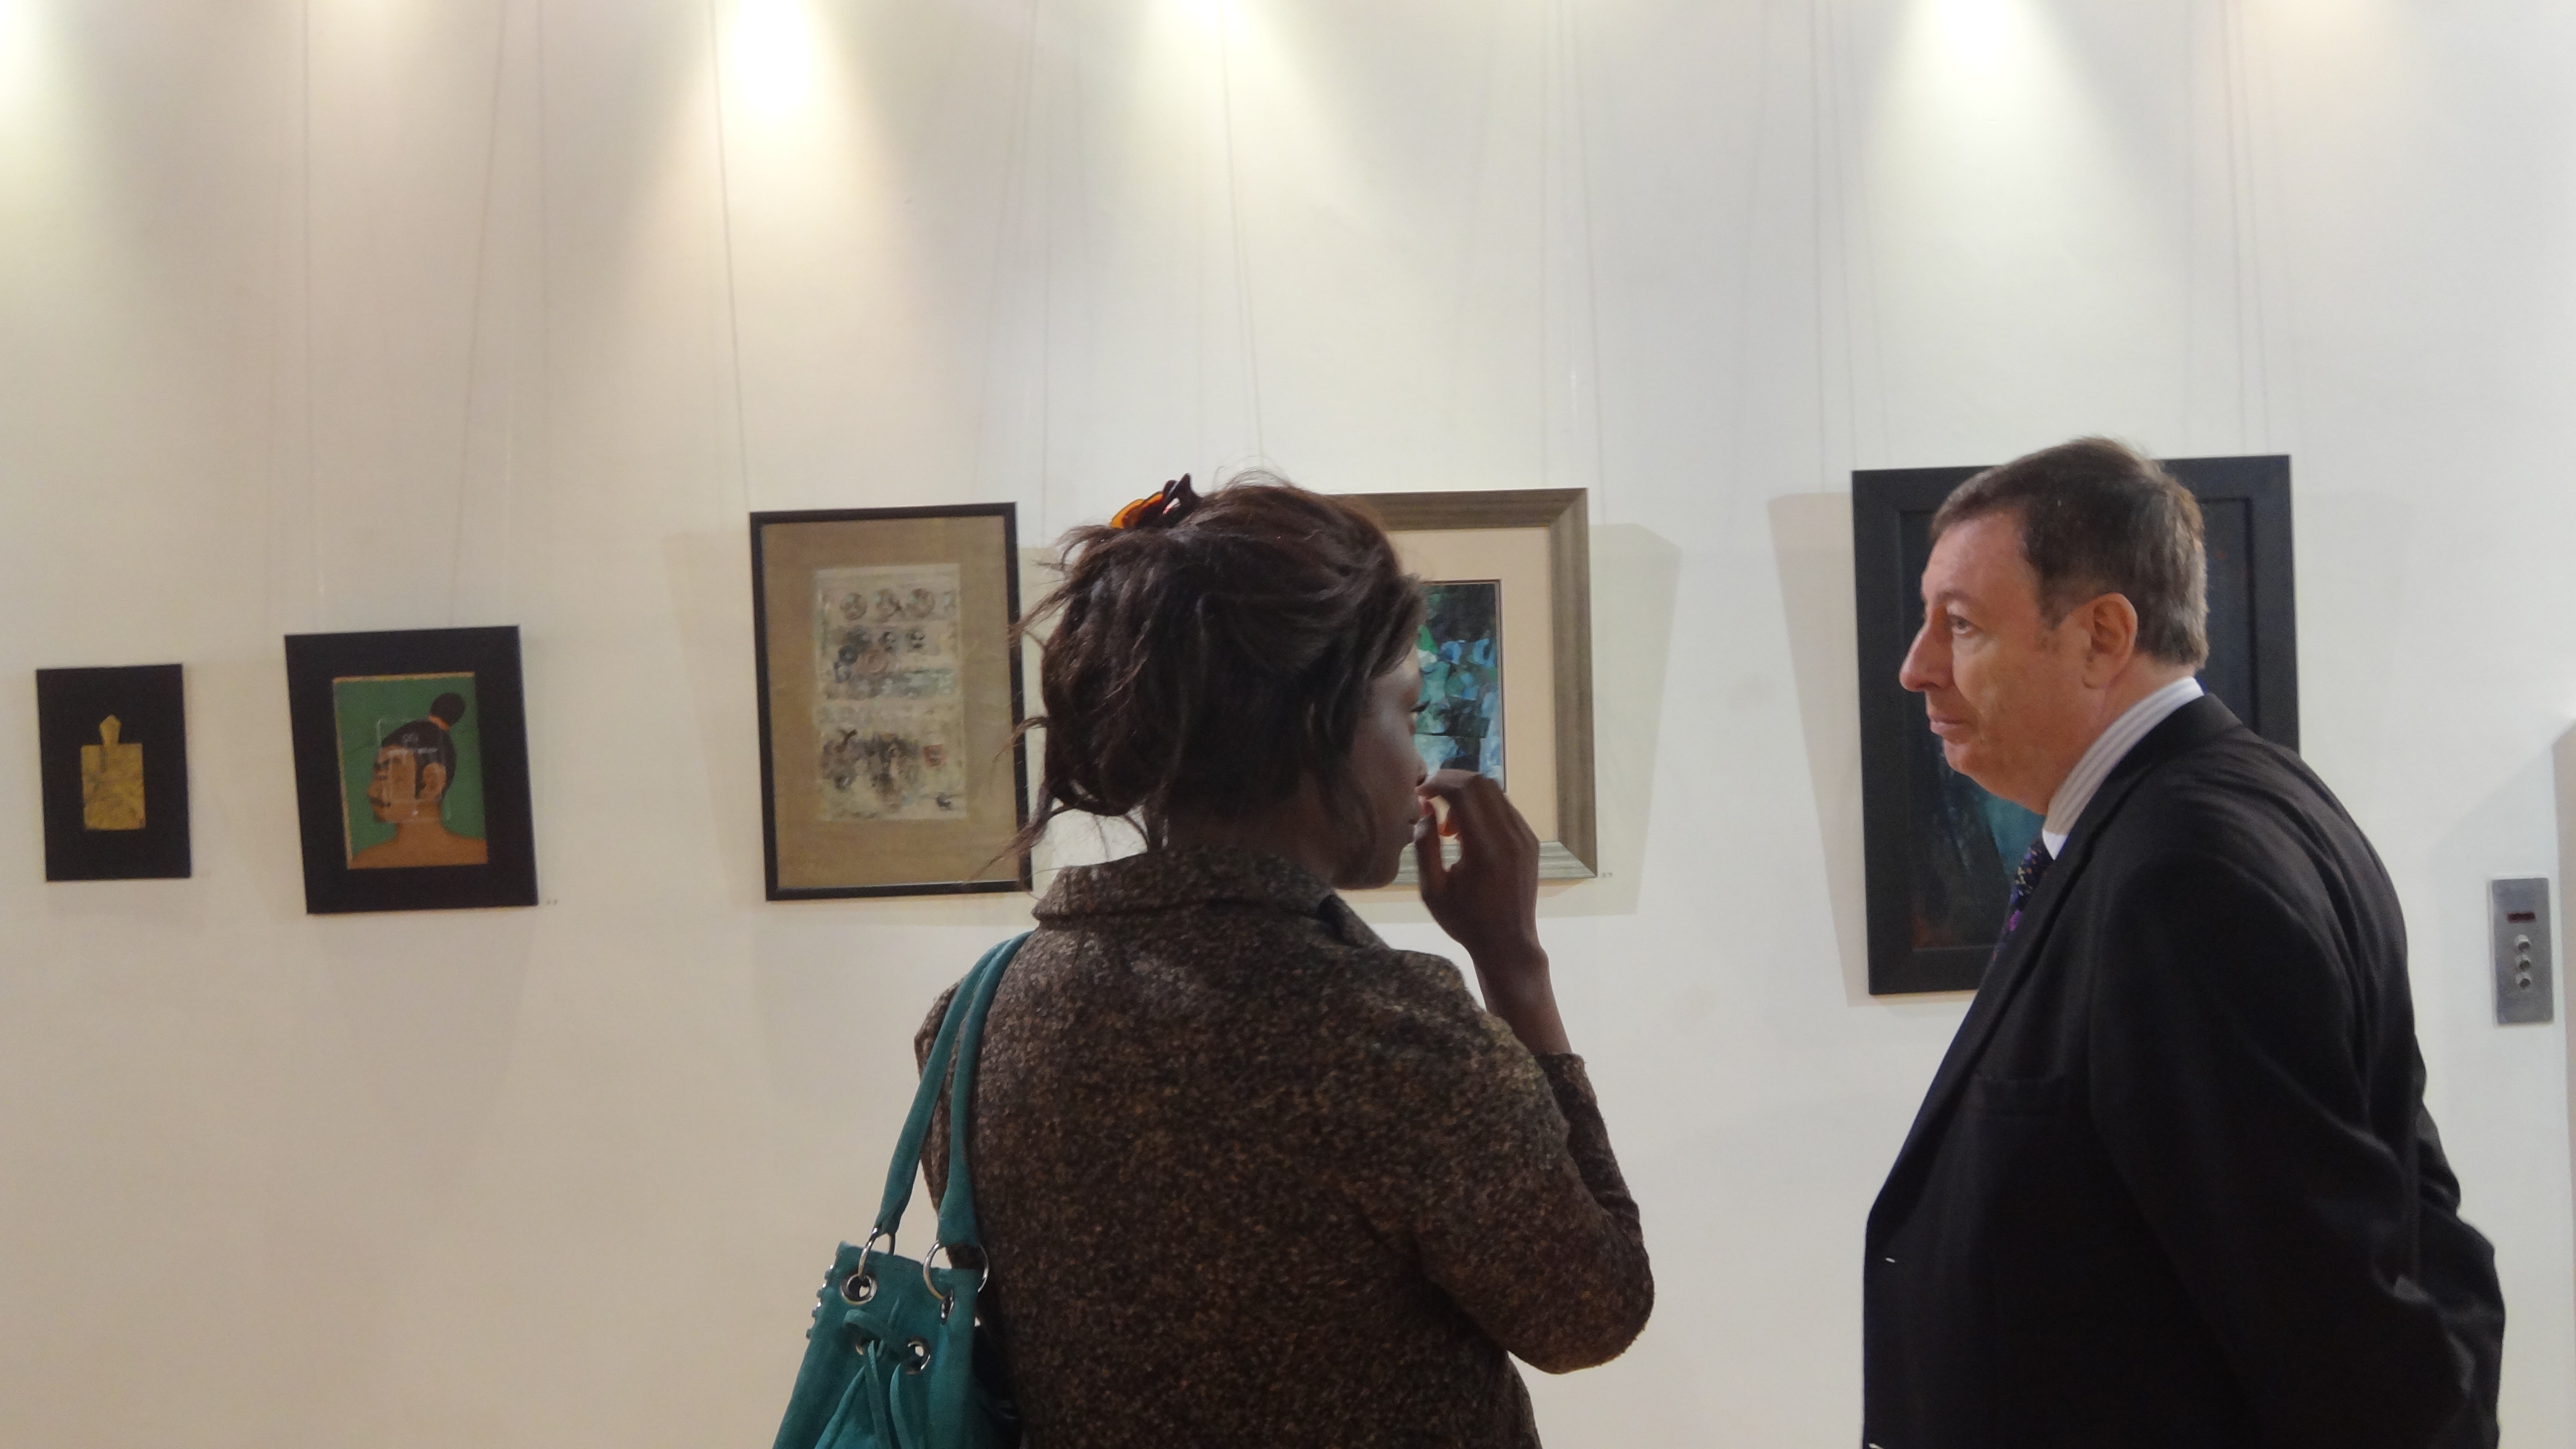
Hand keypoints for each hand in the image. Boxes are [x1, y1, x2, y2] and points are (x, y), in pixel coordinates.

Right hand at [1415, 770, 1569, 1054]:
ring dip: (1467, 795)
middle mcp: (1510, 837)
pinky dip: (1483, 808)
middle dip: (1452, 781)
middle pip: (1481, 783)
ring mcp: (1525, 838)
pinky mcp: (1530, 842)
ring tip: (1448, 826)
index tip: (1420, 793)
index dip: (1438, 783)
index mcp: (1485, 850)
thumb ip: (1425, 846)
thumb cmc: (1465, 921)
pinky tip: (1468, 833)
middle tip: (1430, 797)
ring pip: (1495, 792)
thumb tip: (1425, 807)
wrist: (1508, 944)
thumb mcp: (1431, 890)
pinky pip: (1505, 808)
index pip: (1464, 792)